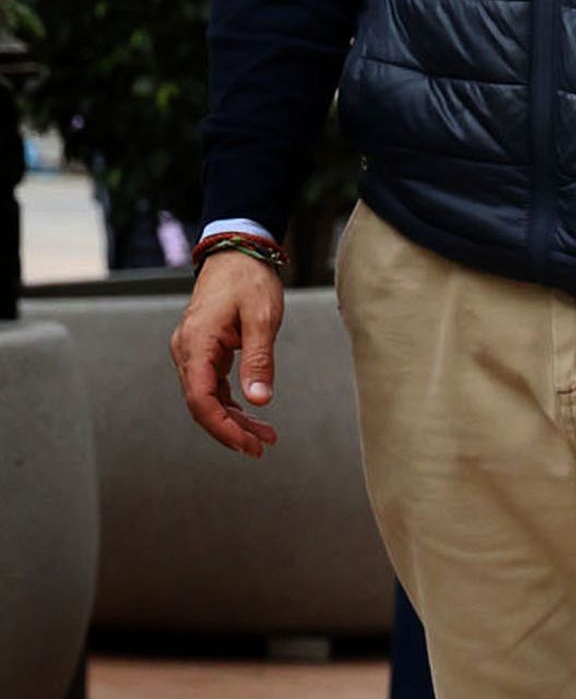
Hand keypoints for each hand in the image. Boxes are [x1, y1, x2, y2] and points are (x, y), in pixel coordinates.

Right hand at [170, 251, 284, 456]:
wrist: (237, 251)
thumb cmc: (249, 280)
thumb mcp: (261, 319)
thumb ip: (259, 360)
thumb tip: (259, 400)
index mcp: (196, 344)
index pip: (200, 400)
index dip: (223, 428)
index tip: (249, 445)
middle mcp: (187, 351)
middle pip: (201, 405)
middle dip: (230, 430)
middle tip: (262, 448)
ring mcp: (192, 351)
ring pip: (207, 398)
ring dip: (233, 419)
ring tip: (265, 436)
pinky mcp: (203, 350)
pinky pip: (211, 385)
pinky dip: (231, 403)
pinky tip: (252, 414)